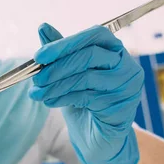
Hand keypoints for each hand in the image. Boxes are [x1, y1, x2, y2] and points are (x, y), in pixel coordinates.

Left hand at [29, 23, 143, 163]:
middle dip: (57, 66)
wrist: (97, 136)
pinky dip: (62, 98)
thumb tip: (43, 27)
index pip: (95, 34)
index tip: (40, 55)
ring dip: (55, 85)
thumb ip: (59, 51)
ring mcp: (127, 86)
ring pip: (86, 78)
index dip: (65, 42)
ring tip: (37, 93)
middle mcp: (126, 65)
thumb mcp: (69, 73)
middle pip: (90, 55)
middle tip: (36, 77)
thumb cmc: (84, 100)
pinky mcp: (121, 107)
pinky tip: (49, 102)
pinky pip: (86, 97)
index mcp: (114, 50)